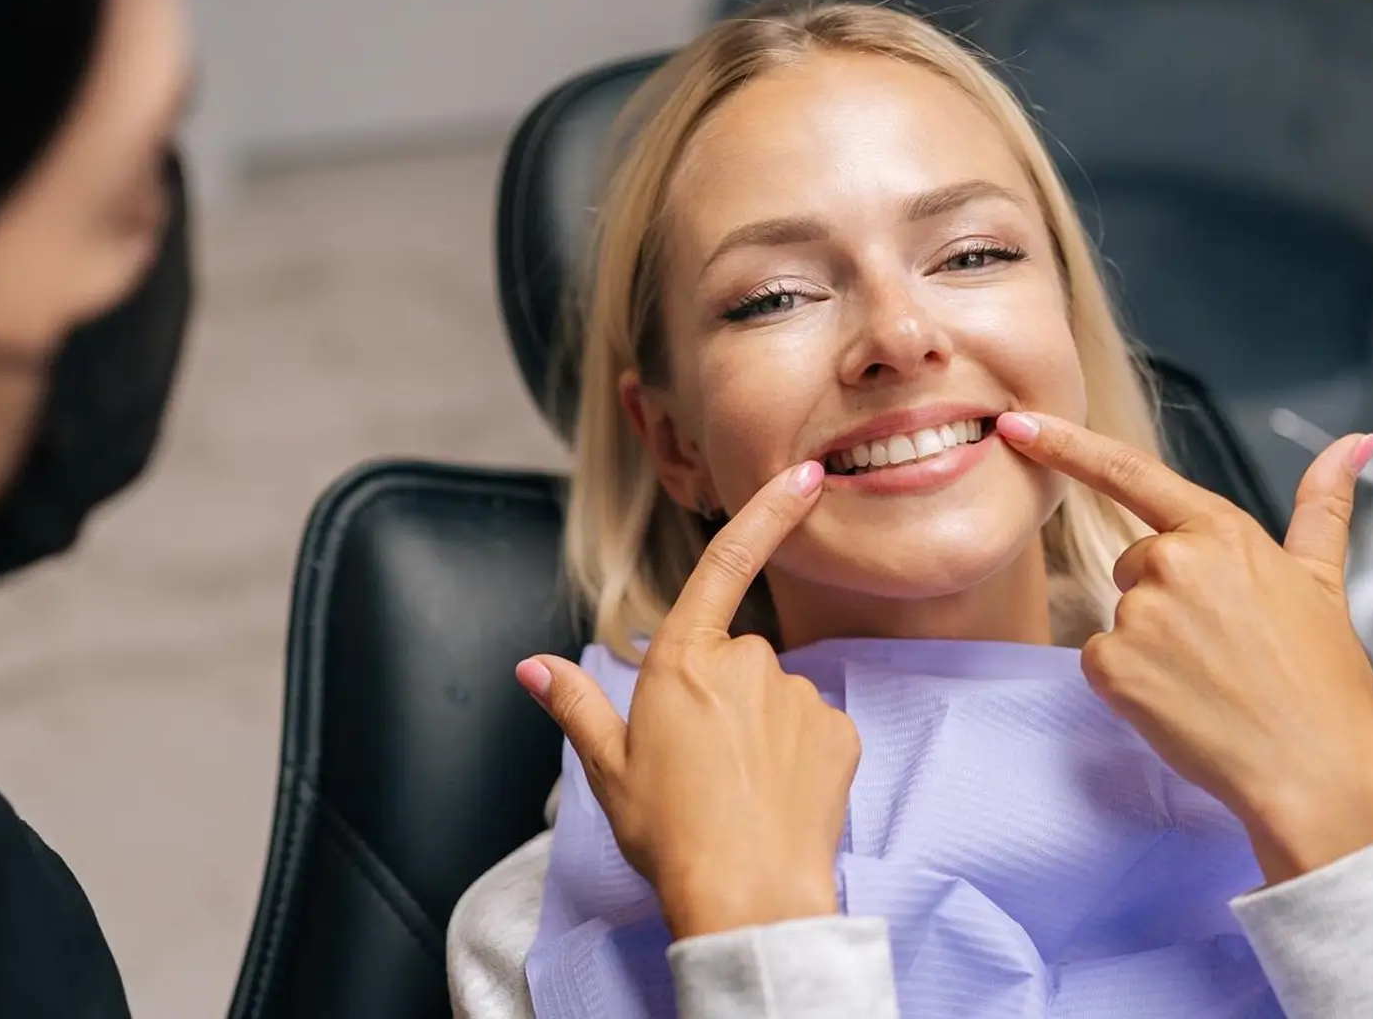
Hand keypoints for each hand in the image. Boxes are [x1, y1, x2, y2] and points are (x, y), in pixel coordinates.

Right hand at [518, 461, 860, 938]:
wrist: (748, 897)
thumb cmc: (670, 835)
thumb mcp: (608, 769)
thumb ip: (576, 705)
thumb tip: (533, 667)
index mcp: (682, 663)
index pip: (726, 564)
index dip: (768, 513)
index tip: (806, 476)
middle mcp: (747, 665)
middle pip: (736, 658)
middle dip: (722, 697)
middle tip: (700, 766)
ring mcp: (797, 698)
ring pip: (775, 697)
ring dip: (760, 730)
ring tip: (738, 793)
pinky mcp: (839, 733)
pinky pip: (813, 731)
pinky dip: (797, 757)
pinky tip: (777, 799)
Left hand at [997, 412, 1372, 883]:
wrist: (1316, 770)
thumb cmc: (1323, 683)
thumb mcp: (1324, 581)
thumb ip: (1323, 505)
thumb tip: (1355, 442)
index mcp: (1223, 531)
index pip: (1130, 473)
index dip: (1065, 444)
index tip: (1018, 424)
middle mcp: (1175, 561)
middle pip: (1134, 563)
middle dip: (1164, 598)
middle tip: (1224, 647)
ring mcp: (1140, 614)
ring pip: (1120, 615)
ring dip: (1152, 644)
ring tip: (1212, 679)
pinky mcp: (1113, 665)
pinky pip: (1100, 660)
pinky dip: (1131, 684)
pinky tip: (1182, 702)